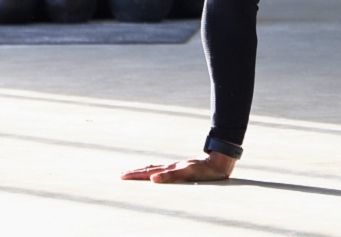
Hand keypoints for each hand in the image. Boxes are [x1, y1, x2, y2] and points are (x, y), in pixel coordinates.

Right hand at [120, 151, 236, 182]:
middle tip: (122, 175)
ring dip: (144, 171)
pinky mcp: (183, 169)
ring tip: (135, 173)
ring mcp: (177, 167)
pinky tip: (157, 174)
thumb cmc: (205, 170)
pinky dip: (156, 172)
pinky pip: (165, 171)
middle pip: (150, 169)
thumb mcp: (187, 173)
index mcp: (170, 169)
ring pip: (157, 169)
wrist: (219, 162)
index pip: (148, 172)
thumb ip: (170, 176)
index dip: (135, 175)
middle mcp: (172, 167)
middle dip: (135, 173)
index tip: (122, 176)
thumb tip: (152, 179)